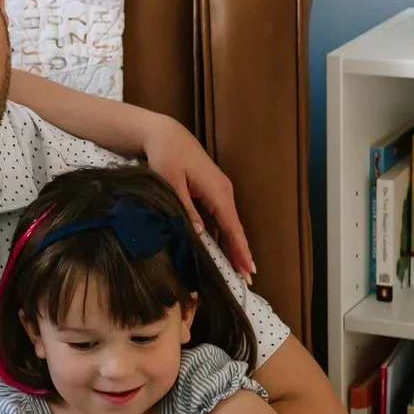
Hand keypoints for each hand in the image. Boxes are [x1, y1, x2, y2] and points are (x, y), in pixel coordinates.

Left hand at [142, 116, 254, 277]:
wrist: (165, 134)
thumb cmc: (166, 156)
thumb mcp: (171, 184)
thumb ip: (185, 209)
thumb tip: (200, 234)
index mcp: (217, 191)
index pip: (231, 227)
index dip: (239, 250)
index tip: (247, 270)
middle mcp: (223, 192)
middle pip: (234, 228)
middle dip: (240, 253)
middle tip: (247, 279)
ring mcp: (219, 191)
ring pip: (228, 224)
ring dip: (232, 245)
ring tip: (237, 269)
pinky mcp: (212, 191)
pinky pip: (220, 218)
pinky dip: (223, 234)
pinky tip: (222, 250)